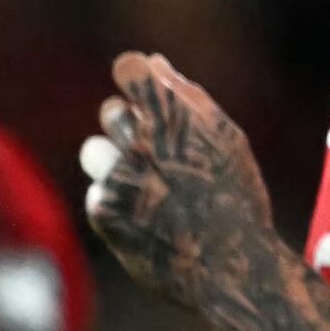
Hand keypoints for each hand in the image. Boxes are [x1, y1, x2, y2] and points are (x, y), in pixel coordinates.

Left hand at [81, 53, 276, 314]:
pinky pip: (97, 193)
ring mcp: (118, 175)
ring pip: (93, 151)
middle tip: (158, 160)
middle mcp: (141, 139)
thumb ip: (187, 98)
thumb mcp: (227, 141)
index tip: (144, 96)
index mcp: (173, 114)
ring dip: (113, 166)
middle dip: (128, 130)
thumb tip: (153, 62)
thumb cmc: (236, 199)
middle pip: (110, 112)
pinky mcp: (103, 210)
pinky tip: (145, 222)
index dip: (133, 78)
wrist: (229, 268)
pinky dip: (116, 206)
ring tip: (148, 192)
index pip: (128, 69)